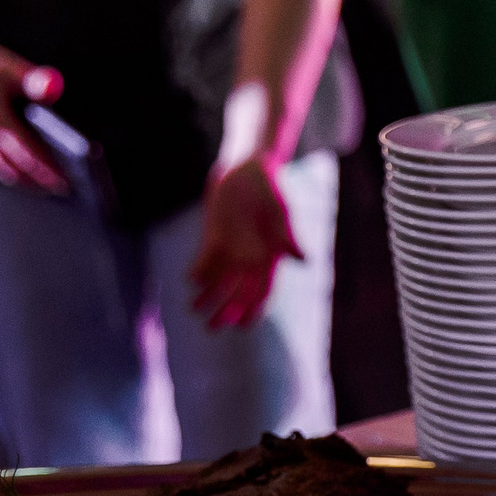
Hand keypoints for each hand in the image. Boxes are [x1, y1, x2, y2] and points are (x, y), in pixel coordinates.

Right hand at [0, 32, 66, 192]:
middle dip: (42, 182)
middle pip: (19, 169)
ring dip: (24, 180)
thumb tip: (55, 87)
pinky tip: (17, 171)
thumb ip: (33, 79)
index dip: (52, 172)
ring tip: (44, 187)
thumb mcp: (5, 65)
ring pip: (3, 168)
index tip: (69, 183)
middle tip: (63, 191)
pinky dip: (7, 170)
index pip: (31, 156)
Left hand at [189, 159, 302, 329]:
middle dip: (225, 311)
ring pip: (218, 282)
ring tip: (193, 310)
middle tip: (212, 327)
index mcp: (269, 258)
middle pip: (237, 293)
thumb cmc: (269, 188)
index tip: (242, 325)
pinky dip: (199, 272)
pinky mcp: (214, 237)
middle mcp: (249, 258)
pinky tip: (191, 281)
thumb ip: (288, 237)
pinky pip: (205, 260)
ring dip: (207, 297)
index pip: (261, 292)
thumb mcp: (280, 213)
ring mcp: (231, 249)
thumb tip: (304, 260)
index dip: (252, 310)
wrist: (247, 167)